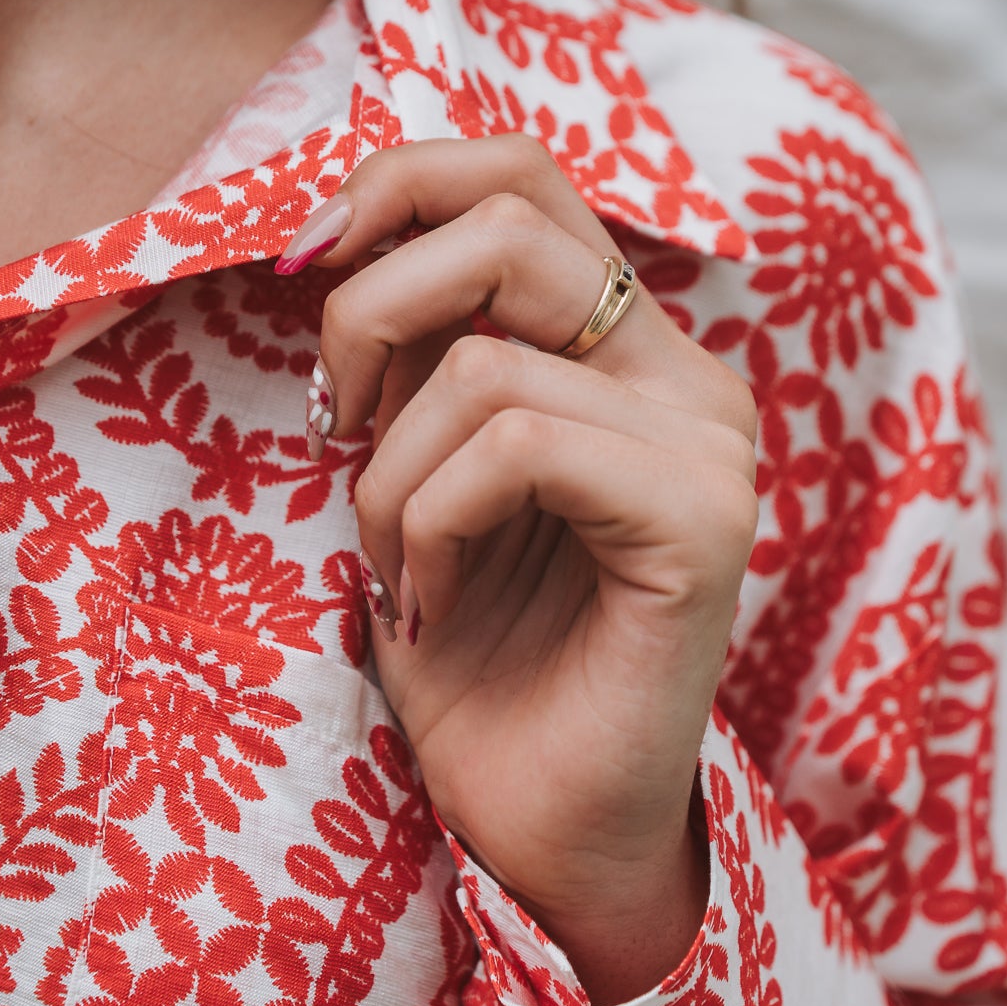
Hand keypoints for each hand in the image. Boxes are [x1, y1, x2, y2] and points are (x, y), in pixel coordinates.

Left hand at [278, 137, 758, 1004]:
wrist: (542, 828)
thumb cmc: (474, 651)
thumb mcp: (418, 464)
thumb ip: (418, 347)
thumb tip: (338, 237)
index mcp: (628, 346)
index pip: (521, 176)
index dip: (395, 183)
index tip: (299, 260)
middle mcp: (686, 373)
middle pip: (508, 222)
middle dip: (370, 318)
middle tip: (336, 431)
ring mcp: (707, 443)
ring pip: (483, 358)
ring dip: (386, 474)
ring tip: (400, 564)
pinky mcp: (702, 519)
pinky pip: (515, 445)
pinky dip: (429, 523)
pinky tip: (435, 602)